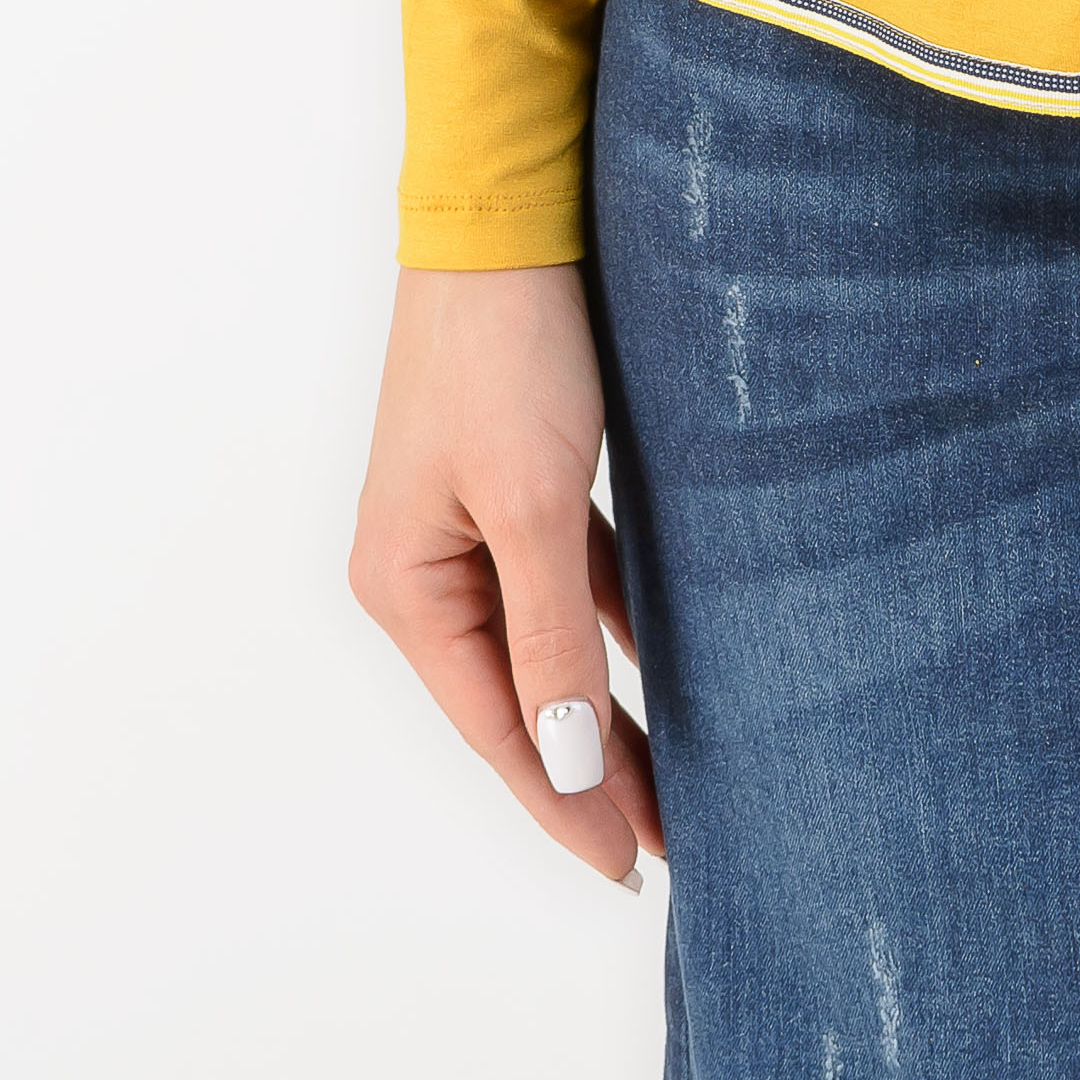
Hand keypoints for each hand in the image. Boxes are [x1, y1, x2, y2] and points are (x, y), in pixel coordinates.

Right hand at [349, 264, 662, 887]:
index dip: (564, 800)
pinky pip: (570, 580)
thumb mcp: (536, 502)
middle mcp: (425, 568)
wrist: (511, 213)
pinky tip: (662, 662)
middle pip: (521, 695)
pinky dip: (612, 625)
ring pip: (549, 642)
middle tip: (672, 842)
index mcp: (404, 587)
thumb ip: (550, 637)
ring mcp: (469, 524)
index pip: (499, 727)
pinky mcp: (517, 479)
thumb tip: (568, 761)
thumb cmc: (510, 349)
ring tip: (674, 777)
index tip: (629, 866)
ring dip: (606, 704)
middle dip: (593, 768)